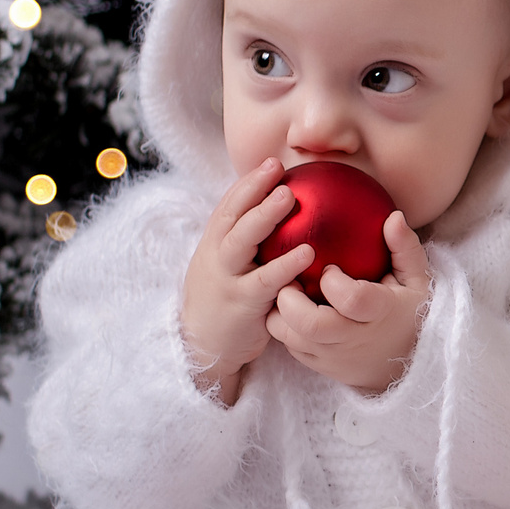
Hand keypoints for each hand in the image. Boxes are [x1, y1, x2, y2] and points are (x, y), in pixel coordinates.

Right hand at [180, 158, 313, 407]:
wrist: (201, 346)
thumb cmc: (227, 301)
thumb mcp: (230, 268)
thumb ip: (251, 245)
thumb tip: (287, 220)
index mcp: (215, 244)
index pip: (229, 206)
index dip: (248, 183)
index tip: (272, 162)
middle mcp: (216, 256)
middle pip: (232, 215)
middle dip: (253, 188)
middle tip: (278, 168)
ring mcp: (227, 278)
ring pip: (241, 240)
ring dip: (264, 216)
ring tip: (290, 197)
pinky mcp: (242, 303)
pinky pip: (264, 281)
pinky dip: (285, 265)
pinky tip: (308, 253)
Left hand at [266, 210, 432, 394]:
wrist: (408, 363)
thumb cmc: (410, 312)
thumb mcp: (417, 279)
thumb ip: (404, 248)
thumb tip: (393, 216)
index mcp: (381, 313)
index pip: (352, 299)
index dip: (333, 282)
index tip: (329, 268)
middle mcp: (355, 339)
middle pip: (312, 324)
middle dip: (290, 298)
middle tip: (290, 280)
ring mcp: (335, 357)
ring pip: (291, 338)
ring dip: (280, 314)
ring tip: (287, 293)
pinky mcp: (320, 366)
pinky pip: (290, 348)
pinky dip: (284, 327)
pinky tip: (290, 308)